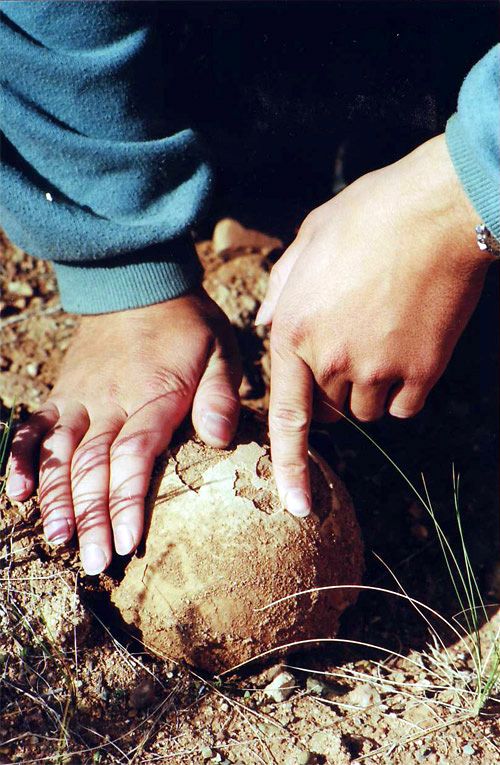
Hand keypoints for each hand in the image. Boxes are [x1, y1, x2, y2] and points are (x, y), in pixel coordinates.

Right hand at [6, 290, 240, 573]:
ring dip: (57, 498)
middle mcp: (110, 400)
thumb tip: (218, 438)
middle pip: (94, 465)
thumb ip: (219, 394)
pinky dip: (22, 458)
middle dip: (93, 516)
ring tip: (59, 539)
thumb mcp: (221, 349)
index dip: (128, 501)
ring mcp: (80, 397)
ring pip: (61, 453)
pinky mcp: (62, 392)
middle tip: (96, 562)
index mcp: (153, 394)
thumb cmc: (187, 324)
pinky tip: (17, 492)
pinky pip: (35, 427)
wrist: (137, 282)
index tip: (129, 543)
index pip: (134, 455)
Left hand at [256, 135, 492, 516]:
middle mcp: (331, 361)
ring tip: (384, 338)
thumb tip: (264, 322)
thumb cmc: (369, 217)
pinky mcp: (422, 372)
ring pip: (367, 411)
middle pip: (329, 411)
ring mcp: (378, 370)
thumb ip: (281, 289)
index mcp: (294, 331)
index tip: (296, 505)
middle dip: (332, 392)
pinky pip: (405, 406)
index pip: (285, 416)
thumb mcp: (308, 240)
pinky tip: (410, 349)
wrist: (437, 213)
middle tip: (350, 348)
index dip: (289, 466)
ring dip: (370, 389)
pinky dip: (405, 389)